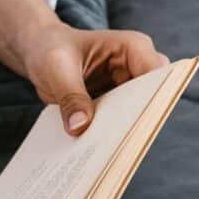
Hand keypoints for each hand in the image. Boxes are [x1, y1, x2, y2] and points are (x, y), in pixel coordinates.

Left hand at [19, 24, 166, 134]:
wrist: (41, 52)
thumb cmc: (51, 48)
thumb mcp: (57, 67)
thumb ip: (70, 95)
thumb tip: (80, 127)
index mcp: (133, 47)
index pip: (157, 75)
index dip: (154, 99)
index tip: (140, 123)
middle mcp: (138, 68)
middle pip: (152, 99)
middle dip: (138, 120)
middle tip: (119, 143)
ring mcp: (129, 88)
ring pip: (138, 115)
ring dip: (123, 131)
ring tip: (103, 150)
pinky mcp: (117, 105)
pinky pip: (120, 123)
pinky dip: (109, 135)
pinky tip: (93, 148)